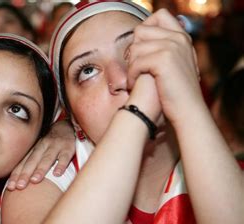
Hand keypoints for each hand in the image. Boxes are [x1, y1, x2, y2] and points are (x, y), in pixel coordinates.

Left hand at [7, 119, 75, 189]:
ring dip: (40, 169)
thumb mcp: (38, 150)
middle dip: (25, 174)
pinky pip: (64, 157)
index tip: (10, 187)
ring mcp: (55, 147)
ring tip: (35, 180)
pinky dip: (61, 165)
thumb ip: (29, 163)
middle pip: (32, 161)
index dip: (16, 175)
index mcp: (33, 150)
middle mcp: (42, 147)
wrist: (66, 126)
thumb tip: (17, 182)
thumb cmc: (49, 144)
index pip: (22, 163)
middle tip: (19, 186)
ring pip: (47, 159)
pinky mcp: (68, 147)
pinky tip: (57, 174)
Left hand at [127, 9, 201, 125]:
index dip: (144, 31)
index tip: (142, 52)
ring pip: (135, 48)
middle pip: (141, 31)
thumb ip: (162, 48)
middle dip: (134, 51)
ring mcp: (172, 47)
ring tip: (136, 79)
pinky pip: (135, 62)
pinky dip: (131, 76)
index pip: (159, 16)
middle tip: (136, 69)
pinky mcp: (164, 60)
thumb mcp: (173, 64)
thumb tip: (139, 39)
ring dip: (131, 66)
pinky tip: (135, 85)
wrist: (187, 111)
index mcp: (182, 36)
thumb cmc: (175, 92)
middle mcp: (179, 38)